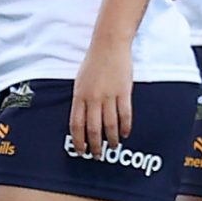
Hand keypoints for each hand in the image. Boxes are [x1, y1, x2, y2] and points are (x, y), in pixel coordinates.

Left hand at [70, 37, 133, 156]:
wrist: (109, 46)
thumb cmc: (93, 63)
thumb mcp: (80, 81)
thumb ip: (81, 100)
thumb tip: (82, 119)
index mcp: (79, 96)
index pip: (76, 124)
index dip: (78, 140)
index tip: (80, 150)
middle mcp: (93, 98)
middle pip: (93, 129)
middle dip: (94, 145)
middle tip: (96, 155)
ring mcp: (109, 96)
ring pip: (110, 125)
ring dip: (111, 139)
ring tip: (113, 146)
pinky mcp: (124, 92)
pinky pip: (125, 115)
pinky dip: (125, 127)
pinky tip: (125, 134)